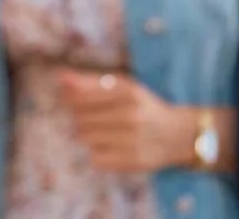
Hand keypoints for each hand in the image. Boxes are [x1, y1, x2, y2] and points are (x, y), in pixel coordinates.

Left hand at [59, 69, 194, 173]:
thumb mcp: (122, 87)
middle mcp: (131, 115)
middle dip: (80, 117)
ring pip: (86, 139)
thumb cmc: (142, 107)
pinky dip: (97, 153)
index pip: (82, 96)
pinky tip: (110, 147)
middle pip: (80, 119)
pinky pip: (96, 159)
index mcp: (128, 92)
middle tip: (93, 117)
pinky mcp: (133, 162)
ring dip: (88, 135)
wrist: (178, 135)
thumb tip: (60, 77)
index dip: (70, 99)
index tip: (69, 99)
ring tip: (105, 131)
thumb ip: (90, 81)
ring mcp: (133, 140)